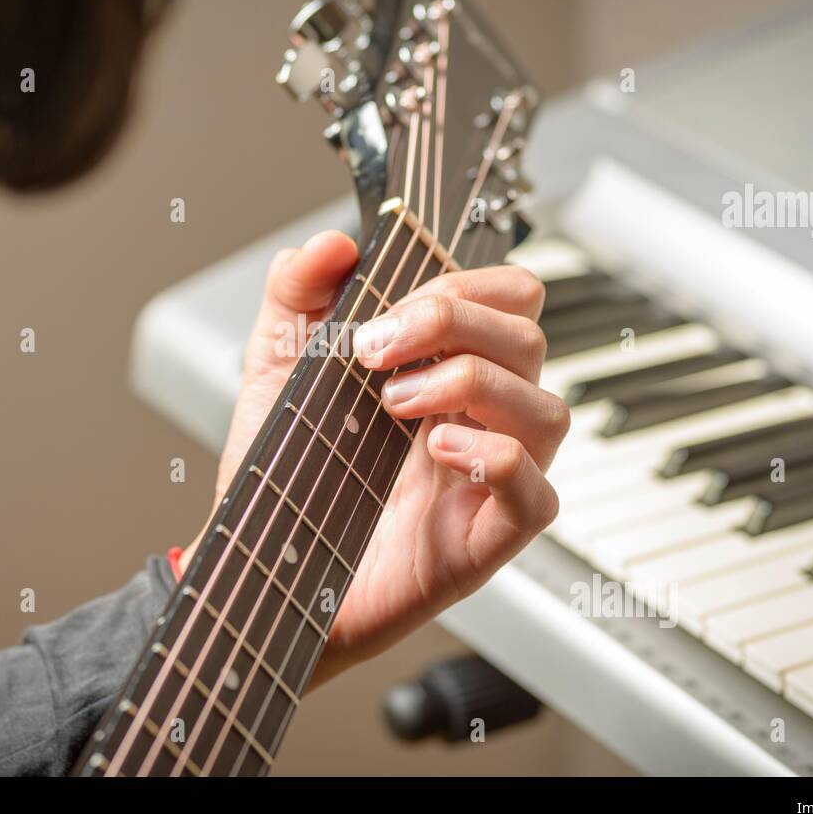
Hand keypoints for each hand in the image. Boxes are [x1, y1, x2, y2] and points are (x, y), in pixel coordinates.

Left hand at [180, 229, 568, 686]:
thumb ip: (295, 299)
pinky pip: (538, 495)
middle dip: (454, 323)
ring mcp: (489, 480)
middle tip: (376, 349)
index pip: (508, 299)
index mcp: (446, 370)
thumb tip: (329, 245)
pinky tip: (437, 450)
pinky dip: (496, 459)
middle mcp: (479, 419)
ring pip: (548, 410)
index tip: (385, 307)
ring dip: (471, 385)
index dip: (464, 283)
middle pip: (528, 338)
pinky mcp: (486, 540)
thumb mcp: (275, 373)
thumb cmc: (288, 480)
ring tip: (395, 404)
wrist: (264, 569)